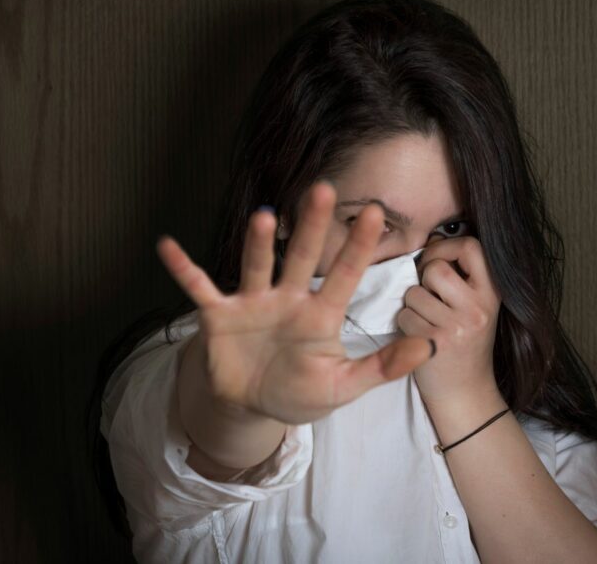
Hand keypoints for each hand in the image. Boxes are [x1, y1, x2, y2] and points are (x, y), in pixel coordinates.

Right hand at [156, 181, 435, 425]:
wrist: (252, 406)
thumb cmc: (300, 391)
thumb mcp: (344, 386)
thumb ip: (381, 368)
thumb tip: (428, 347)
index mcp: (320, 314)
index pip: (345, 274)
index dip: (359, 246)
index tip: (376, 213)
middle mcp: (287, 298)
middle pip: (302, 256)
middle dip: (312, 226)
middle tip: (322, 191)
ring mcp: (252, 304)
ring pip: (257, 266)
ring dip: (258, 244)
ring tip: (262, 218)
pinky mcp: (219, 316)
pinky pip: (200, 288)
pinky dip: (184, 269)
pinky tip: (168, 246)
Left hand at [398, 234, 502, 406]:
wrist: (465, 391)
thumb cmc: (463, 340)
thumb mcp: (476, 304)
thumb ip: (461, 274)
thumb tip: (431, 238)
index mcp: (493, 293)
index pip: (471, 246)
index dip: (445, 247)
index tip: (435, 260)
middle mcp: (479, 309)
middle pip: (435, 269)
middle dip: (424, 279)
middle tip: (430, 295)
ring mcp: (458, 327)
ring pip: (414, 292)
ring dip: (413, 304)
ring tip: (427, 320)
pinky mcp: (434, 344)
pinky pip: (404, 315)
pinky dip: (405, 323)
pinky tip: (420, 335)